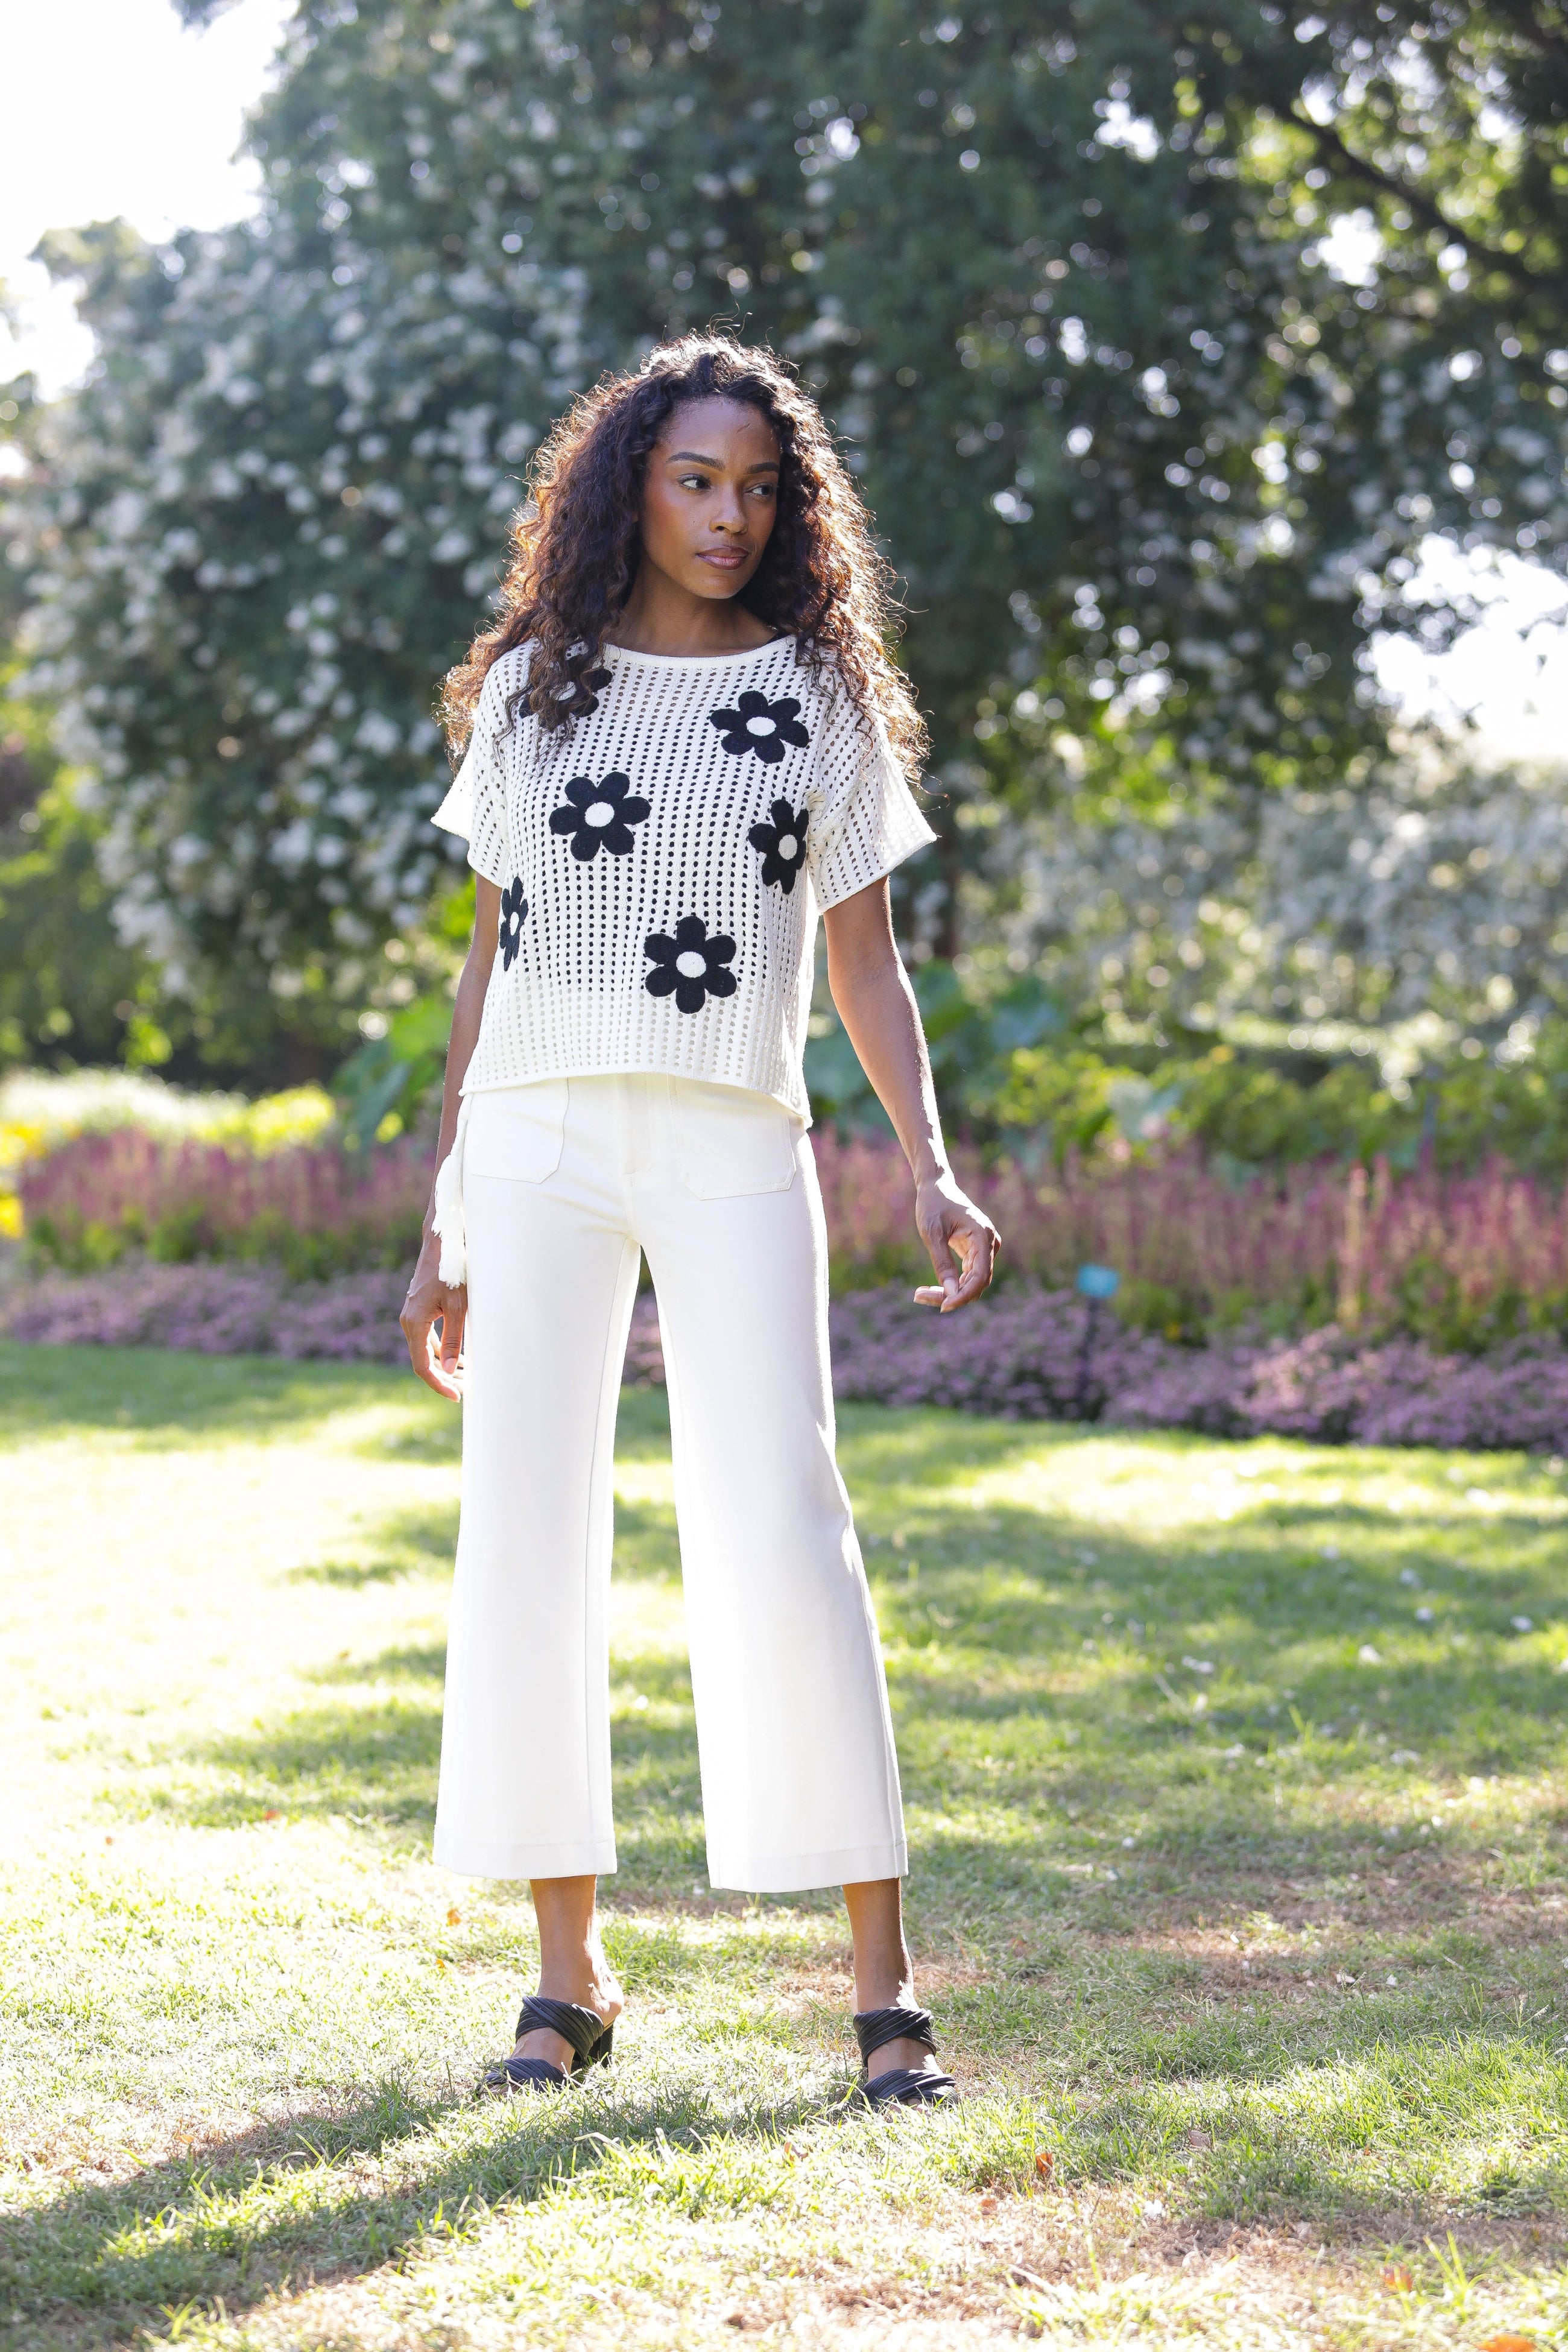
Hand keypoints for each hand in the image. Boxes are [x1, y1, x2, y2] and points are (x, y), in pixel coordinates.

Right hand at [401, 1240, 466, 1399]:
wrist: (442, 1245)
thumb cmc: (452, 1272)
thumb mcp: (459, 1307)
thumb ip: (453, 1339)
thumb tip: (448, 1369)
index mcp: (414, 1324)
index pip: (422, 1366)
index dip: (439, 1384)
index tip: (456, 1396)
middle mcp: (408, 1322)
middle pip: (422, 1361)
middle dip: (442, 1378)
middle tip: (464, 1391)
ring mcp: (412, 1316)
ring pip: (424, 1350)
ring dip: (442, 1365)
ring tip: (463, 1378)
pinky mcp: (419, 1310)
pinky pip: (427, 1338)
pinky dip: (440, 1350)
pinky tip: (456, 1357)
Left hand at [911, 1174, 998, 1311]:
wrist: (936, 1186)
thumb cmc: (933, 1205)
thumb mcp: (932, 1233)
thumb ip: (942, 1263)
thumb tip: (951, 1293)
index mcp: (983, 1236)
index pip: (980, 1276)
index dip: (963, 1295)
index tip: (942, 1306)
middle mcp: (989, 1244)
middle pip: (976, 1283)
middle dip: (951, 1295)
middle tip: (919, 1296)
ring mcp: (985, 1249)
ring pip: (971, 1282)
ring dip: (949, 1293)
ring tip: (920, 1294)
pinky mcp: (976, 1252)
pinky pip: (967, 1276)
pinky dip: (950, 1285)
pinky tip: (929, 1288)